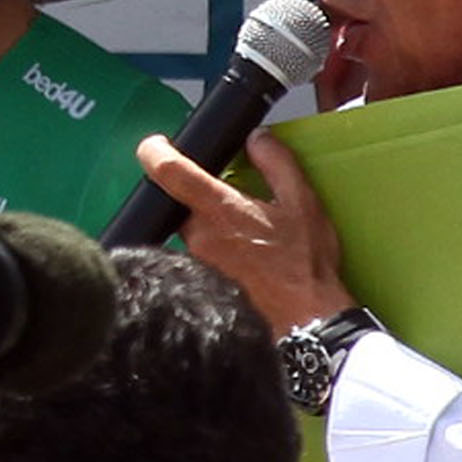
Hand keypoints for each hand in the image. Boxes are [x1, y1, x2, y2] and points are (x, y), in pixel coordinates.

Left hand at [139, 131, 351, 333]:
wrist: (307, 322)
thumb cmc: (305, 266)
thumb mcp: (302, 203)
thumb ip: (277, 163)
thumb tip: (257, 139)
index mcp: (219, 210)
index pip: (168, 172)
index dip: (154, 151)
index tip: (154, 145)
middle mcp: (198, 237)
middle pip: (180, 204)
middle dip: (200, 199)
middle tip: (233, 205)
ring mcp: (196, 264)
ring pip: (191, 233)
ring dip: (211, 229)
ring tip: (247, 239)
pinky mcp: (201, 285)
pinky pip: (199, 258)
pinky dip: (216, 253)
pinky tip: (246, 262)